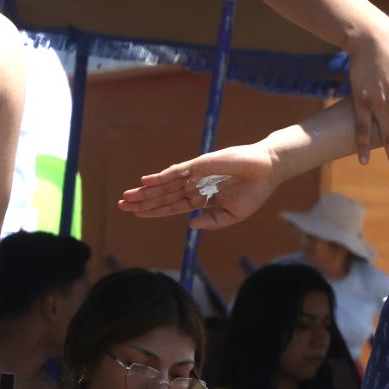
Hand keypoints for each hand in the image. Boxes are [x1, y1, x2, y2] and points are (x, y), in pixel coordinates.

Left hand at [119, 144, 276, 229]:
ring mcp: (196, 176)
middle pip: (163, 196)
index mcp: (201, 200)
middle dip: (142, 201)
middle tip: (121, 205)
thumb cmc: (253, 193)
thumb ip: (212, 221)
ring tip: (127, 196)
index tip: (135, 214)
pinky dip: (161, 176)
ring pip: (165, 185)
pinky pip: (177, 171)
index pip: (171, 207)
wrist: (267, 171)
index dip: (153, 211)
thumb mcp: (233, 215)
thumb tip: (190, 224)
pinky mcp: (201, 165)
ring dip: (146, 191)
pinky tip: (146, 181)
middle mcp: (194, 187)